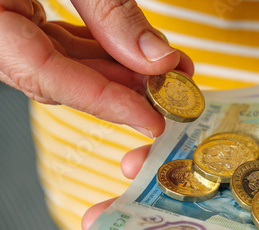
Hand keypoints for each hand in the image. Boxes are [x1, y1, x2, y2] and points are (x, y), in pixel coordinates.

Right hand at [0, 0, 193, 136]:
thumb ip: (108, 8)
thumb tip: (154, 57)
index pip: (43, 74)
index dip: (103, 102)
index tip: (150, 120)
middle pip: (58, 75)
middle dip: (122, 87)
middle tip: (173, 92)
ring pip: (62, 62)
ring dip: (117, 70)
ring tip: (166, 72)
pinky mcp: (13, 9)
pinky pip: (57, 40)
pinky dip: (100, 49)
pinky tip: (135, 53)